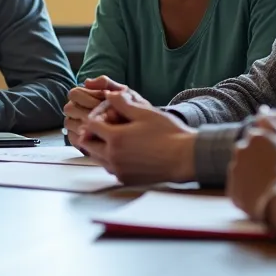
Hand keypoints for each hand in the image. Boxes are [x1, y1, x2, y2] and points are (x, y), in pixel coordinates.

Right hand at [63, 76, 135, 147]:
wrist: (138, 129)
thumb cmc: (128, 108)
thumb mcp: (121, 93)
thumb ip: (106, 83)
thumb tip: (87, 82)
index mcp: (83, 95)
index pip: (75, 94)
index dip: (88, 97)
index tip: (104, 101)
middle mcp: (75, 109)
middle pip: (69, 108)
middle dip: (88, 111)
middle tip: (106, 115)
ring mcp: (74, 125)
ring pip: (69, 122)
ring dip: (87, 124)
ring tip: (106, 125)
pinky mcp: (77, 140)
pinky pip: (74, 137)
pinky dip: (86, 136)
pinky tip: (101, 136)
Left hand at [76, 89, 195, 184]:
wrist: (185, 158)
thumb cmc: (168, 134)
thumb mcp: (145, 112)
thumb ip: (122, 103)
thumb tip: (108, 95)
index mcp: (115, 139)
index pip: (91, 126)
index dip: (96, 117)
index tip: (106, 114)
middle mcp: (113, 157)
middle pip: (89, 144)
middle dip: (93, 134)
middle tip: (107, 126)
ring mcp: (119, 171)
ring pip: (98, 158)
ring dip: (101, 147)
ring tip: (117, 139)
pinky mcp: (126, 180)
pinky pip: (110, 168)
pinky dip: (111, 159)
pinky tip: (126, 152)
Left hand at [228, 106, 275, 220]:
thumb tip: (268, 110)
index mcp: (258, 137)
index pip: (258, 136)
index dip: (268, 147)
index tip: (274, 157)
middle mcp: (242, 150)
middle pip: (249, 152)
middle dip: (259, 160)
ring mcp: (236, 170)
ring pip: (243, 170)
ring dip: (253, 175)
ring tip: (272, 187)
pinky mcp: (233, 191)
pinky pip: (241, 189)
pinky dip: (250, 192)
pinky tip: (264, 197)